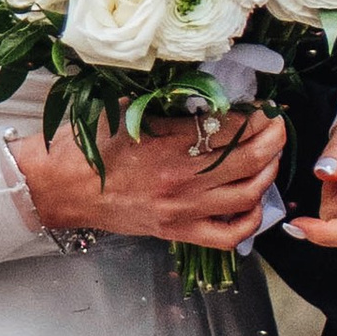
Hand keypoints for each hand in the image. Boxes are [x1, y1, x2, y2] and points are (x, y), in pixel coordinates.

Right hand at [15, 103, 287, 253]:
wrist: (59, 187)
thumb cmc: (88, 146)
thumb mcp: (128, 112)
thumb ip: (170, 109)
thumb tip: (210, 99)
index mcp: (168, 143)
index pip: (230, 128)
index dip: (256, 118)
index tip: (263, 110)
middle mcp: (182, 179)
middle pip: (249, 159)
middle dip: (273, 139)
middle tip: (277, 127)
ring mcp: (182, 210)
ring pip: (248, 195)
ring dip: (268, 173)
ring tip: (269, 157)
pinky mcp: (177, 232)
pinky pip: (229, 235)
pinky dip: (250, 220)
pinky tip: (252, 201)